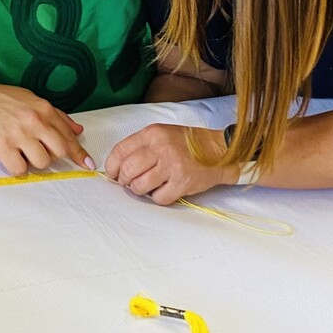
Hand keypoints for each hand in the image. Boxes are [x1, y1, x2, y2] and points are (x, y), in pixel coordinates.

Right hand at [0, 82, 91, 175]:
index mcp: (43, 109)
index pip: (68, 137)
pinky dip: (17, 168)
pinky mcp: (2, 146)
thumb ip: (56, 115)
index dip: (79, 154)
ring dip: (33, 163)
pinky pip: (19, 169)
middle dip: (52, 156)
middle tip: (38, 152)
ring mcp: (18, 134)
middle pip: (59, 152)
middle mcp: (34, 121)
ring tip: (21, 152)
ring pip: (41, 163)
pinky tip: (10, 158)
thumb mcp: (30, 99)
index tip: (87, 165)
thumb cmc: (0, 99)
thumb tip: (78, 130)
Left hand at [104, 125, 235, 205]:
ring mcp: (172, 165)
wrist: (219, 150)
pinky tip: (165, 190)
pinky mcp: (183, 182)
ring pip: (140, 186)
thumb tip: (118, 166)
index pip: (120, 151)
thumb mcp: (162, 134)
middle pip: (128, 170)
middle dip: (124, 181)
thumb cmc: (188, 143)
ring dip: (140, 190)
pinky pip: (159, 198)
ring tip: (148, 187)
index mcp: (153, 133)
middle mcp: (161, 147)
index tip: (113, 174)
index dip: (112, 166)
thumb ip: (141, 146)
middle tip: (130, 183)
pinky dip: (159, 198)